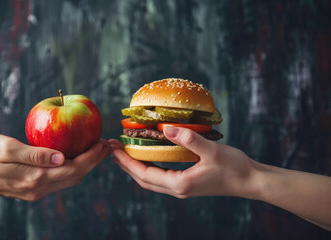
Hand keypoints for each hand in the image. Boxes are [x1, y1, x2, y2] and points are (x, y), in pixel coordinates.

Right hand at [0, 134, 109, 200]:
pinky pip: (59, 179)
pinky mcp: (31, 188)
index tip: (104, 143)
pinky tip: (76, 156)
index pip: (74, 169)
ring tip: (97, 149)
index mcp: (35, 178)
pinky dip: (73, 168)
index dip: (93, 157)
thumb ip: (36, 154)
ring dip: (86, 165)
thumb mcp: (8, 148)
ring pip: (69, 179)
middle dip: (95, 161)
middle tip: (108, 145)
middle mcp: (39, 188)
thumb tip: (64, 156)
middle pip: (76, 176)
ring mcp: (35, 191)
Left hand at [110, 126, 261, 198]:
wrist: (250, 181)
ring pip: (151, 180)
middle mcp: (178, 189)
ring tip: (123, 154)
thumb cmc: (234, 167)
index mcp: (180, 184)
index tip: (113, 151)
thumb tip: (166, 127)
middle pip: (143, 179)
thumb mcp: (211, 151)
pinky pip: (160, 177)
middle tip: (111, 151)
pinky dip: (148, 168)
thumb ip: (188, 139)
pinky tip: (146, 157)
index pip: (145, 174)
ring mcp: (182, 188)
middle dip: (126, 165)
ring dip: (135, 167)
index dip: (127, 163)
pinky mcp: (187, 184)